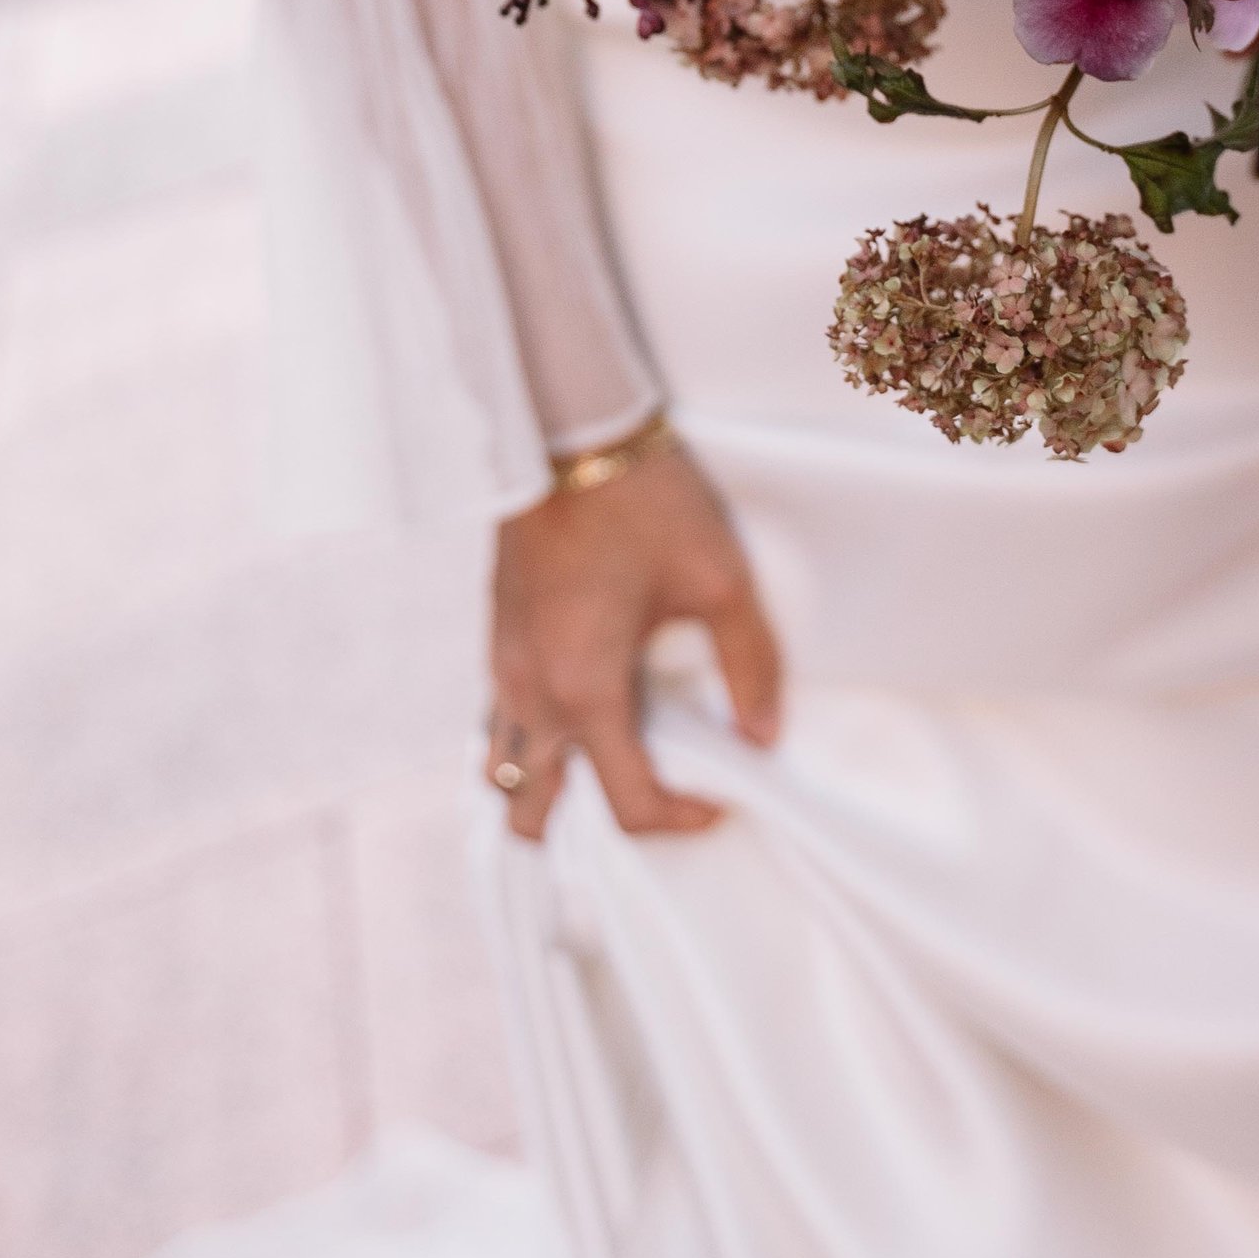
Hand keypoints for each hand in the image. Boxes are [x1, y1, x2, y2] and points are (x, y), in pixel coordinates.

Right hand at [487, 434, 781, 842]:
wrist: (567, 432)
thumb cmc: (643, 503)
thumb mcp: (720, 580)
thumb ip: (749, 666)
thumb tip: (763, 733)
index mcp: (584, 691)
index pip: (626, 804)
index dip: (683, 818)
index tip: (724, 796)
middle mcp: (529, 693)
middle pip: (532, 812)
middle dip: (591, 825)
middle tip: (657, 788)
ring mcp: (501, 667)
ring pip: (505, 769)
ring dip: (553, 785)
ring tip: (619, 757)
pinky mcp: (495, 636)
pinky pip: (500, 720)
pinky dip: (536, 741)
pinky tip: (589, 708)